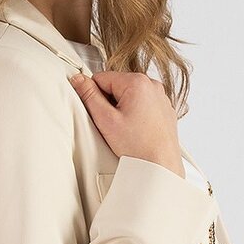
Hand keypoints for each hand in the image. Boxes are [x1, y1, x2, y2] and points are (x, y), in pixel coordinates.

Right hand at [67, 69, 183, 175]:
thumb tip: (79, 80)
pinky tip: (136, 131)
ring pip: (129, 95)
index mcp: (137, 82)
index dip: (94, 95)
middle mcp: (152, 85)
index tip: (99, 112)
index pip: (102, 77)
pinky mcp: (164, 109)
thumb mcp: (106, 120)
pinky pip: (142, 104)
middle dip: (110, 103)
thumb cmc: (139, 147)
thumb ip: (89, 96)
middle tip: (113, 124)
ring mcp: (160, 97)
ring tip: (126, 129)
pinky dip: (136, 115)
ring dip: (122, 109)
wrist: (161, 166)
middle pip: (116, 85)